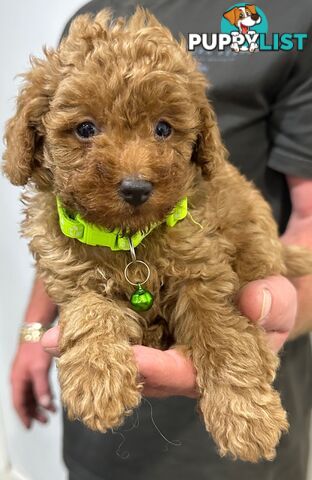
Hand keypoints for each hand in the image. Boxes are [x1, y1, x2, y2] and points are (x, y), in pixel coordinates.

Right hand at [11, 342, 55, 427]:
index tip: (30, 426)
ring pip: (32, 393)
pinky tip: (52, 397)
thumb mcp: (40, 369)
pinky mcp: (34, 368)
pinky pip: (38, 385)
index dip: (24, 416)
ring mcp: (27, 373)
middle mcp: (20, 378)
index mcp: (17, 380)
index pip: (18, 403)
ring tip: (51, 410)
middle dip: (35, 412)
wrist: (38, 329)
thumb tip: (44, 404)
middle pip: (25, 400)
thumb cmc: (36, 347)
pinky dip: (44, 393)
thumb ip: (42, 388)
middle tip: (45, 420)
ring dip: (41, 402)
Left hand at [42, 274, 295, 398]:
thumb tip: (254, 303)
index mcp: (214, 366)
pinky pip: (122, 335)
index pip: (185, 376)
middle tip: (60, 343)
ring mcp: (162, 349)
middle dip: (104, 361)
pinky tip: (70, 318)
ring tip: (53, 334)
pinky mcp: (149, 331)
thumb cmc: (264, 300)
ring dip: (90, 347)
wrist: (250, 296)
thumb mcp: (278, 298)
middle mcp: (182, 364)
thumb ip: (274, 303)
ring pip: (124, 357)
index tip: (130, 358)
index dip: (158, 371)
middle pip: (140, 374)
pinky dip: (97, 330)